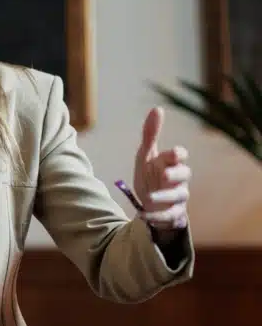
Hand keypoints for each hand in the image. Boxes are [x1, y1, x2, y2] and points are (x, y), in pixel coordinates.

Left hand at [133, 107, 190, 232]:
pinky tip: (142, 215)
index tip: (173, 154)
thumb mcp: (145, 155)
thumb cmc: (150, 175)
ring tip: (148, 197)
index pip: (180, 156)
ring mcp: (178, 197)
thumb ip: (150, 134)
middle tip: (164, 175)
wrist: (150, 203)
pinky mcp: (174, 214)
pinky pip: (169, 216)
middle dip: (175, 174)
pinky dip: (156, 216)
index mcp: (170, 163)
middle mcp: (178, 179)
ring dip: (164, 196)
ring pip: (179, 196)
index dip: (177, 154)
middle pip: (184, 174)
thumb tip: (157, 109)